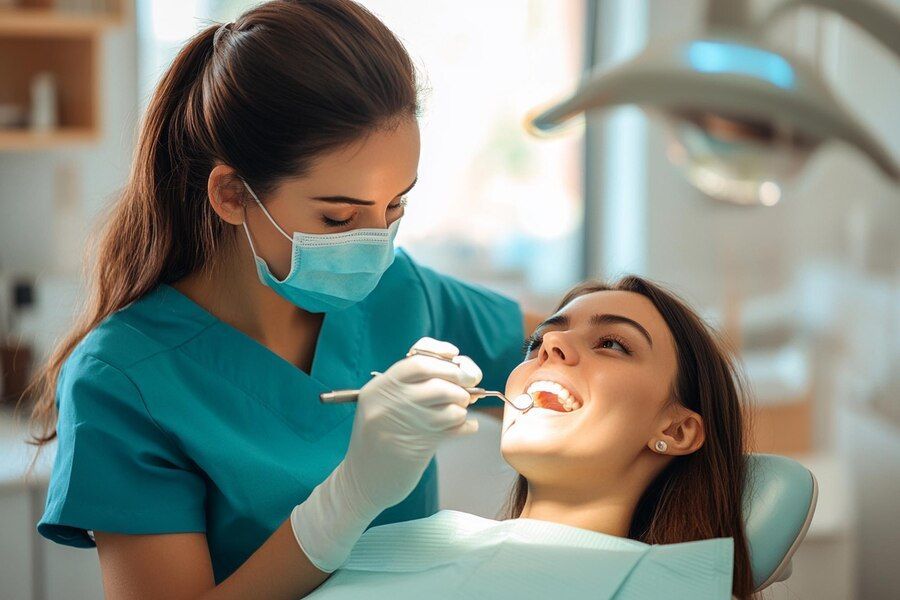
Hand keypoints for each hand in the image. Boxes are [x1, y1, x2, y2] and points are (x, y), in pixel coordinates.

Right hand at [344, 337, 482, 512]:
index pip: (417, 361)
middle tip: (471, 383)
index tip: (455, 355)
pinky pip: (456, 426)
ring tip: (458, 412)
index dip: (441, 354)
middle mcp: (390, 402)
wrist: (362, 481)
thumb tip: (459, 368)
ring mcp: (405, 424)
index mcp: (379, 387)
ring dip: (462, 406)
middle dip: (462, 378)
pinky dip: (466, 425)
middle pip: (439, 380)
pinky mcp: (420, 446)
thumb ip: (412, 385)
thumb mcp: (383, 404)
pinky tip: (464, 428)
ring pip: (452, 403)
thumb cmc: (378, 437)